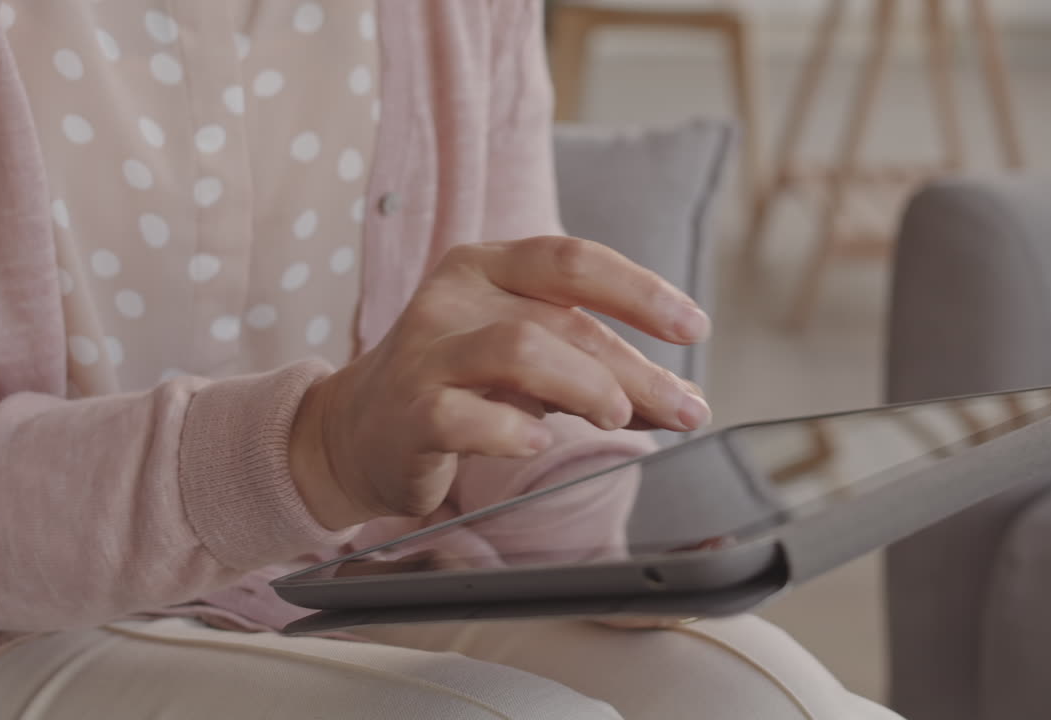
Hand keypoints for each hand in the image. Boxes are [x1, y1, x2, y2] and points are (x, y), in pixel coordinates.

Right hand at [289, 236, 711, 529]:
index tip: (693, 328)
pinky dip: (512, 428)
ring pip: (520, 349)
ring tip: (618, 417)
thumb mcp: (529, 364)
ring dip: (586, 385)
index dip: (640, 290)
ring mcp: (426, 352)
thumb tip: (679, 398)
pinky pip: (465, 415)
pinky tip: (537, 439)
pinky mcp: (408, 411)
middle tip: (685, 408)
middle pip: (562, 319)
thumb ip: (593, 368)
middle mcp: (453, 297)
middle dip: (635, 367)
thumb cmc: (459, 388)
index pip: (573, 260)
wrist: (357, 432)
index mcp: (486, 267)